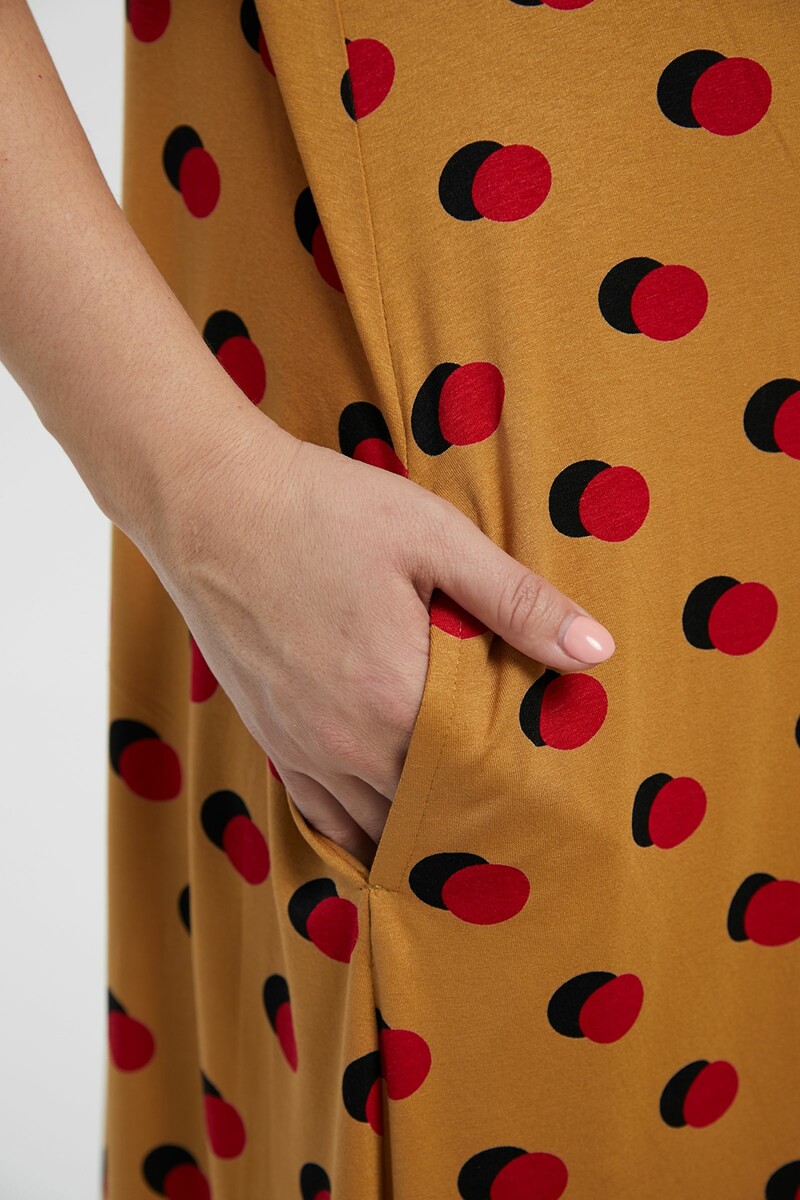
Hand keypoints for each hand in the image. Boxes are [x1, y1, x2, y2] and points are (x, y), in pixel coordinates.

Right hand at [146, 409, 614, 869]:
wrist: (208, 501)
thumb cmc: (323, 509)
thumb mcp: (433, 538)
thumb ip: (516, 601)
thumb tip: (597, 652)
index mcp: (396, 697)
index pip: (481, 773)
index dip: (522, 785)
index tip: (558, 789)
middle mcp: (346, 742)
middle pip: (431, 809)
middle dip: (478, 812)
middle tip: (525, 815)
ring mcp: (301, 747)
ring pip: (377, 824)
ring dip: (422, 827)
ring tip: (468, 827)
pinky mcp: (269, 738)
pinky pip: (322, 816)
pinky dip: (362, 829)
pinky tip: (390, 829)